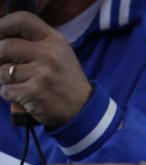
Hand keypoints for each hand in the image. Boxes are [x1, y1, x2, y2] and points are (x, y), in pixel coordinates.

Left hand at [0, 11, 92, 127]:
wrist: (83, 108)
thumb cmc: (65, 78)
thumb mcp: (58, 52)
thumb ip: (35, 41)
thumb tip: (2, 37)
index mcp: (55, 41)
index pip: (22, 20)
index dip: (3, 25)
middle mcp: (49, 55)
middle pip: (5, 46)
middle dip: (0, 57)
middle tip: (8, 65)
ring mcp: (42, 75)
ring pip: (2, 71)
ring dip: (5, 78)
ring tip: (21, 82)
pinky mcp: (34, 94)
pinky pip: (5, 90)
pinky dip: (9, 93)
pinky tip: (23, 95)